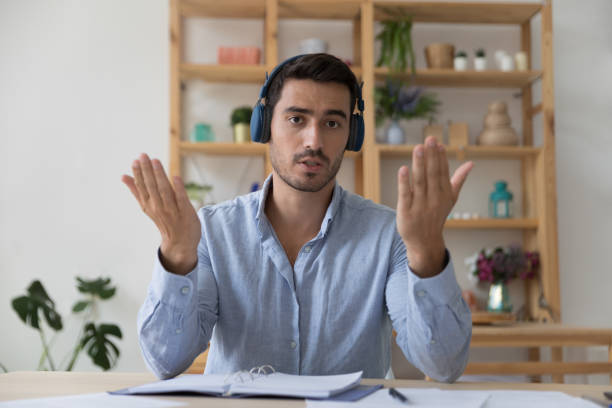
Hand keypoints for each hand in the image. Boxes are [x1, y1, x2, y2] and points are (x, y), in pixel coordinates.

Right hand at [121, 153, 200, 274]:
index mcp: (148, 205)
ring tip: (155, 161)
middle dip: (146, 170)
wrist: (179, 243)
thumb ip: (137, 191)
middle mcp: (158, 208)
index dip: (138, 174)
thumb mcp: (147, 207)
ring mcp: (172, 211)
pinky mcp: (186, 213)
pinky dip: (178, 188)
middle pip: (151, 187)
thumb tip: (123, 176)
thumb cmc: (163, 220)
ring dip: (160, 175)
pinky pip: (181, 199)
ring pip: (164, 190)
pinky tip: (175, 176)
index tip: (135, 160)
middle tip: (143, 155)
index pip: (142, 187)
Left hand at [396, 136, 472, 276]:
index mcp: (444, 194)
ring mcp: (420, 205)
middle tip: (429, 139)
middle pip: (432, 174)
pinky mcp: (406, 212)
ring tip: (418, 148)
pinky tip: (403, 168)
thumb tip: (471, 163)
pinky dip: (404, 182)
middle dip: (431, 156)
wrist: (425, 242)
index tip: (437, 143)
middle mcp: (434, 199)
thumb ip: (459, 179)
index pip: (442, 172)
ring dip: (419, 164)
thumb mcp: (450, 199)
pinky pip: (406, 194)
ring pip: (419, 182)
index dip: (440, 157)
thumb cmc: (436, 216)